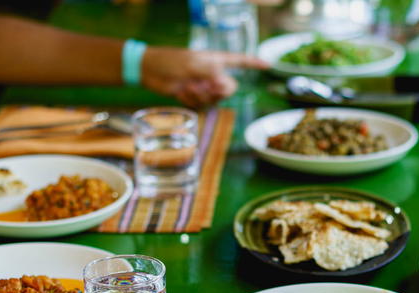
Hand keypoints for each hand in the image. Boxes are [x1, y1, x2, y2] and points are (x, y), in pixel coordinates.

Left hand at [141, 47, 267, 106]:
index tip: (268, 65)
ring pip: (215, 100)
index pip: (240, 61)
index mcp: (216, 61)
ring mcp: (204, 86)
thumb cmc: (172, 61)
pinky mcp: (194, 97)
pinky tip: (181, 92)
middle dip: (218, 91)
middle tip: (206, 85)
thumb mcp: (196, 64)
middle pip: (230, 88)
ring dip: (201, 95)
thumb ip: (215, 75)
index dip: (254, 64)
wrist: (150, 70)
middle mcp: (213, 74)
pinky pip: (201, 106)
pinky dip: (191, 101)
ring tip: (187, 86)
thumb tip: (227, 88)